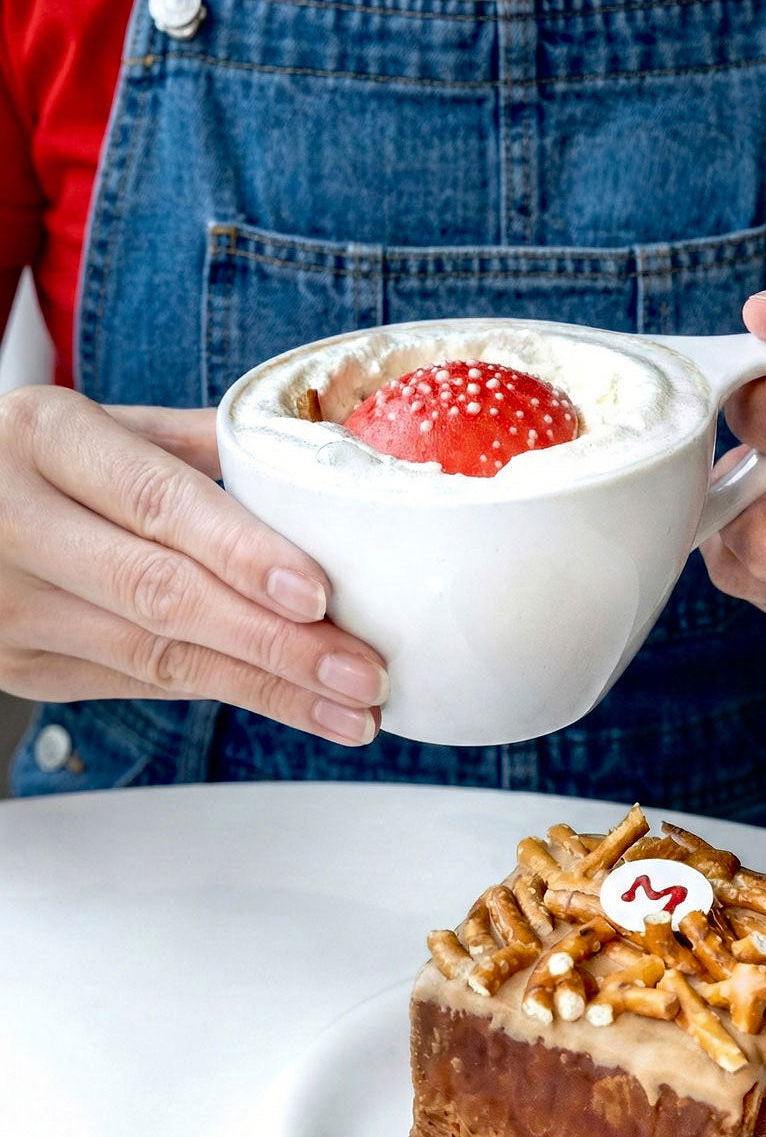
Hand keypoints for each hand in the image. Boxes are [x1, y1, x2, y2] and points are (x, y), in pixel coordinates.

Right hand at [0, 387, 388, 744]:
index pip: (158, 502)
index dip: (243, 554)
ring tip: (348, 709)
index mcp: (46, 438)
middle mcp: (14, 524)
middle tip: (361, 674)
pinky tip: (289, 703)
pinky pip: (141, 683)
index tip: (318, 596)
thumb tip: (320, 457)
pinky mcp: (21, 666)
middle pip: (162, 595)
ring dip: (266, 690)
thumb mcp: (102, 426)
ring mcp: (11, 607)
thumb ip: (199, 444)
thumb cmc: (36, 460)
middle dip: (277, 645)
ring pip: (156, 659)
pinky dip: (224, 691)